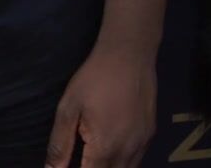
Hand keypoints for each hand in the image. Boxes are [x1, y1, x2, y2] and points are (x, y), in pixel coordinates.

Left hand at [46, 43, 156, 167]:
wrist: (129, 53)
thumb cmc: (95, 77)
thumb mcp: (69, 108)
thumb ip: (60, 144)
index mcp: (104, 147)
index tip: (69, 166)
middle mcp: (128, 151)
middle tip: (83, 159)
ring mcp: (142, 143)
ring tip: (94, 158)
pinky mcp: (150, 134)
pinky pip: (137, 160)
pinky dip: (123, 163)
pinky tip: (112, 151)